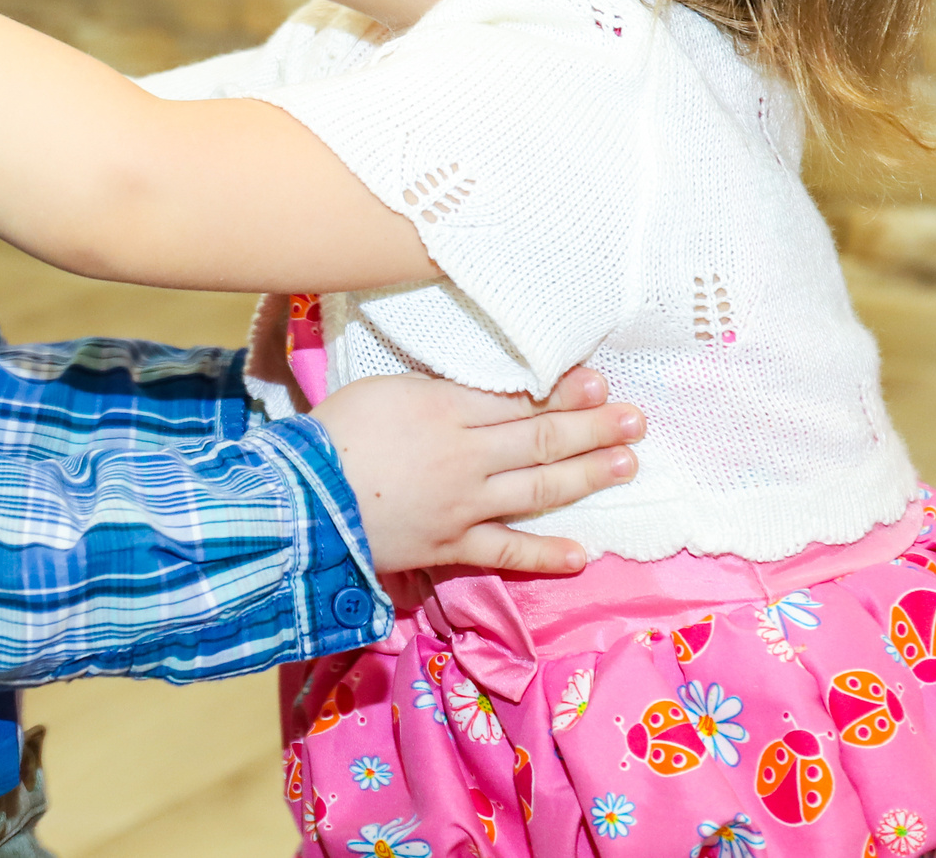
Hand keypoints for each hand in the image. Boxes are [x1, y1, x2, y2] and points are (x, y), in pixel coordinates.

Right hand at [309, 368, 641, 575]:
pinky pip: (507, 552)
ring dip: (587, 477)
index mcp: (446, 410)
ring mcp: (463, 505)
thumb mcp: (385, 389)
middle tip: (636, 421)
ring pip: (538, 490)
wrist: (299, 499)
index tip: (600, 382)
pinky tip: (583, 553)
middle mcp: (467, 456)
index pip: (520, 399)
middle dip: (593, 427)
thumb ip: (436, 389)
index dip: (565, 390)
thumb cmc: (332, 433)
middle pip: (542, 439)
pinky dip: (546, 554)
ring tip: (626, 464)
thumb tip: (479, 386)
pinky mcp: (450, 546)